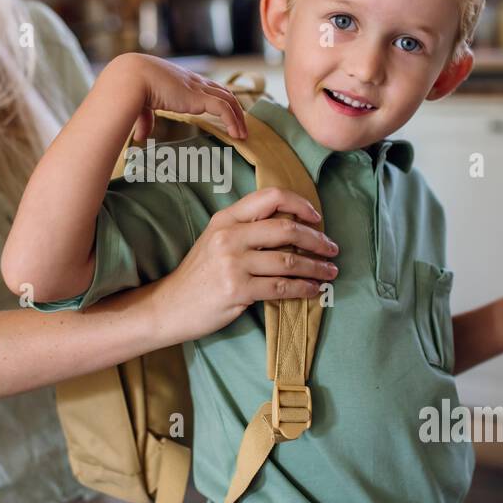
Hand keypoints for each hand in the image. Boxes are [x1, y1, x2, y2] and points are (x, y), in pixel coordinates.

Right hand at [107, 52, 246, 142]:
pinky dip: (233, 121)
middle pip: (222, 91)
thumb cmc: (130, 88)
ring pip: (228, 99)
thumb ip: (145, 120)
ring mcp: (197, 87)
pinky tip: (235, 135)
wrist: (129, 79)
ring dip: (238, 117)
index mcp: (179, 79)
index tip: (224, 115)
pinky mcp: (199, 97)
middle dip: (233, 108)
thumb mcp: (141, 105)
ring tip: (242, 135)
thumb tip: (141, 138)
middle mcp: (192, 80)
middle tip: (239, 125)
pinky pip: (224, 108)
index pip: (206, 86)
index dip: (217, 99)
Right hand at [154, 187, 338, 342]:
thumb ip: (246, 229)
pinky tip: (313, 290)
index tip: (317, 217)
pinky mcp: (238, 289)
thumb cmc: (199, 275)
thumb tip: (289, 228)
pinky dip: (303, 288)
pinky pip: (281, 287)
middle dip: (316, 239)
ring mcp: (233, 263)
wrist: (169, 305)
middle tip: (332, 249)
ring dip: (315, 267)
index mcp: (226, 218)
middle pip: (286, 229)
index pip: (271, 197)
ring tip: (330, 272)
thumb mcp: (215, 240)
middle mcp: (230, 235)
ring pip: (288, 260)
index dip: (300, 204)